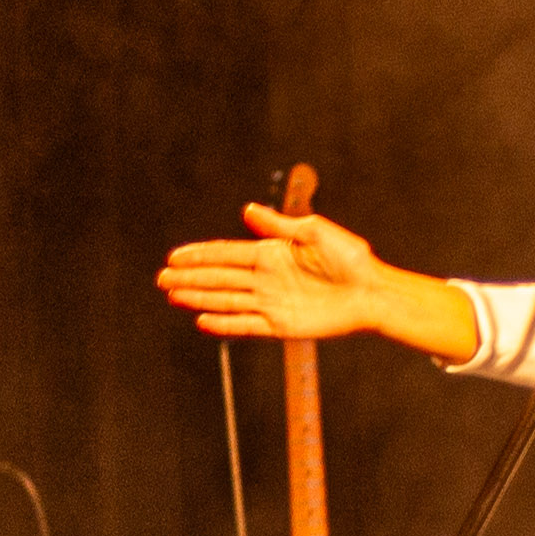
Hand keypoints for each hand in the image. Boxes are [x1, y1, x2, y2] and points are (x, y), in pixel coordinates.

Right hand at [157, 200, 403, 344]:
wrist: (372, 294)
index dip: (199, 255)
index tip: (174, 256)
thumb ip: (279, 226)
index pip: (226, 254)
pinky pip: (245, 325)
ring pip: (226, 300)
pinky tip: (202, 321)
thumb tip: (248, 210)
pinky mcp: (280, 325)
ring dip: (198, 298)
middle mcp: (266, 278)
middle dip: (190, 277)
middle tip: (161, 278)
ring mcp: (270, 302)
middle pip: (219, 278)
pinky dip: (224, 324)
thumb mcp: (316, 233)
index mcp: (271, 254)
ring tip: (172, 295)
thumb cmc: (351, 260)